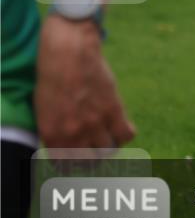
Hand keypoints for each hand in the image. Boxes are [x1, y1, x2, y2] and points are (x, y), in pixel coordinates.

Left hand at [34, 15, 134, 149]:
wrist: (68, 52)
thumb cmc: (53, 76)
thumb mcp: (44, 108)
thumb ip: (56, 129)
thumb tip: (66, 143)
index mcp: (52, 134)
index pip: (66, 164)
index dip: (75, 162)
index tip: (80, 156)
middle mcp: (73, 133)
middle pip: (90, 161)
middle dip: (94, 158)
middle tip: (97, 149)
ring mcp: (94, 123)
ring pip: (109, 150)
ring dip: (110, 146)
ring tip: (110, 137)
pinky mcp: (113, 110)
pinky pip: (126, 134)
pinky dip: (126, 133)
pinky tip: (122, 125)